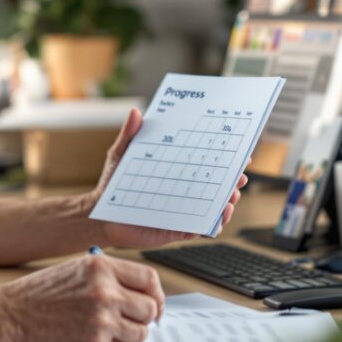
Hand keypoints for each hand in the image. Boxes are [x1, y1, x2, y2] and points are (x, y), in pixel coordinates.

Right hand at [3, 253, 162, 341]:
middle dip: (142, 317)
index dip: (156, 294)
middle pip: (149, 309)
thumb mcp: (76, 270)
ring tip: (103, 329)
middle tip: (128, 320)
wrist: (9, 316)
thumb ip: (110, 277)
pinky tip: (93, 340)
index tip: (153, 304)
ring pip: (139, 333)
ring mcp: (101, 321)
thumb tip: (146, 296)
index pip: (149, 279)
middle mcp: (105, 292)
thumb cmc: (40, 294)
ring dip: (128, 334)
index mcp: (101, 267)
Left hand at [84, 108, 249, 248]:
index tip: (240, 150)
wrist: (101, 215)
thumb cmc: (112, 184)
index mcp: (175, 170)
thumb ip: (129, 135)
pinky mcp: (179, 229)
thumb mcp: (121, 156)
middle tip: (240, 175)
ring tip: (232, 196)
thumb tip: (135, 112)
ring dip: (228, 201)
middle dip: (233, 179)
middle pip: (216, 183)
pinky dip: (215, 223)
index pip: (204, 160)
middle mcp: (183, 189)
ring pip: (214, 206)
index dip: (223, 155)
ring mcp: (184, 210)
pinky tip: (220, 216)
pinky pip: (203, 228)